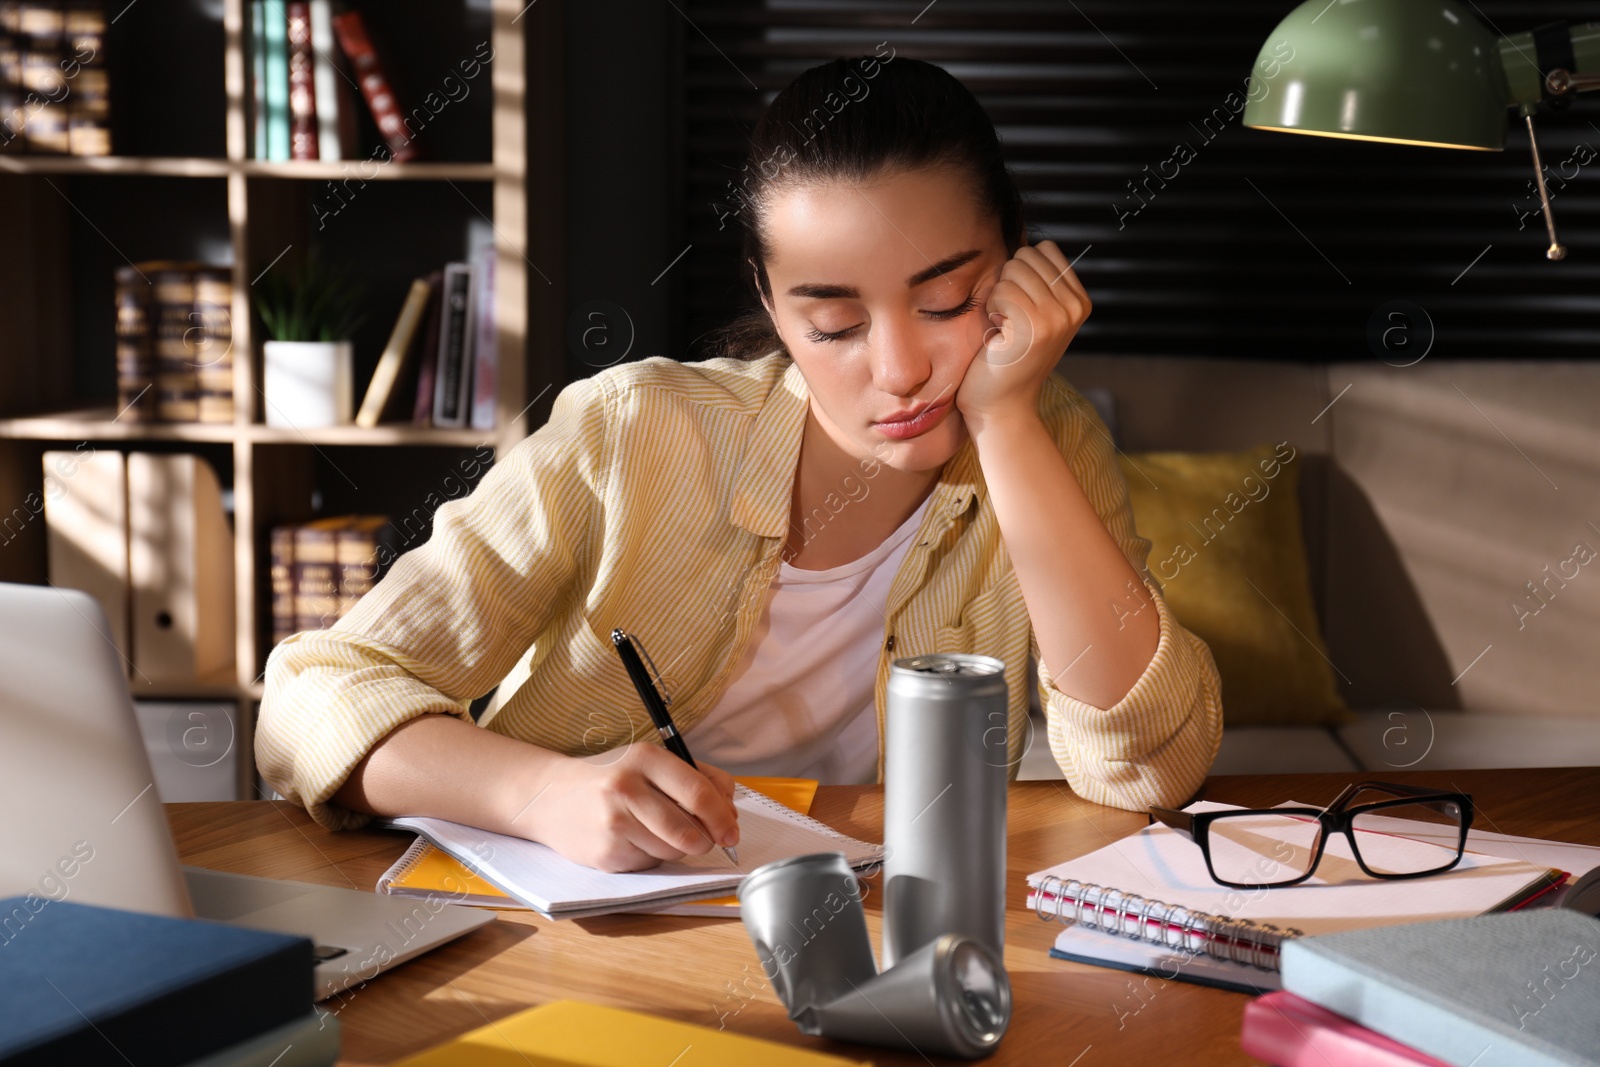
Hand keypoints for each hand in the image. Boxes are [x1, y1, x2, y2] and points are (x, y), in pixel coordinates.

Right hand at [511, 743, 739, 872]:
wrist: (549, 798)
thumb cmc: (609, 778)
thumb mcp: (649, 763)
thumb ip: (696, 778)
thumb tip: (731, 811)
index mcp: (645, 758)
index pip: (698, 792)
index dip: (722, 817)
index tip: (732, 830)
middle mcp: (627, 788)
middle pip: (689, 830)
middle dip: (706, 841)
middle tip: (706, 840)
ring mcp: (614, 822)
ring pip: (672, 851)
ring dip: (677, 849)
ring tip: (657, 831)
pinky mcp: (606, 852)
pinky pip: (650, 863)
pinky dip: (651, 856)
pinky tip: (633, 839)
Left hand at [955, 237, 1091, 428]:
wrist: (1001, 404)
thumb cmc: (1006, 356)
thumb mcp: (1033, 312)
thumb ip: (1038, 279)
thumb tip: (1022, 235)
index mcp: (1080, 299)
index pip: (1044, 249)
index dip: (1021, 272)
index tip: (1020, 308)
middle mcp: (1076, 306)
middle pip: (1027, 256)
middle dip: (1008, 282)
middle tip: (1009, 320)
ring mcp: (1058, 316)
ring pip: (1012, 271)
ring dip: (998, 297)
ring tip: (1004, 328)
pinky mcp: (1035, 326)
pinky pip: (1001, 291)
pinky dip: (991, 310)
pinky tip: (998, 336)